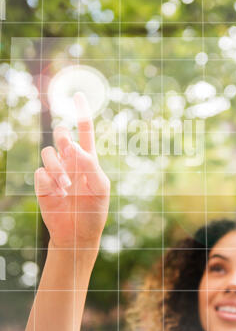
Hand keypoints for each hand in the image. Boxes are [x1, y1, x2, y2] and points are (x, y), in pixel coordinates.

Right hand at [34, 92, 109, 251]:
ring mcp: (55, 172)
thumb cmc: (94, 211)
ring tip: (66, 185)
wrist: (77, 235)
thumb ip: (89, 165)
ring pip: (48, 152)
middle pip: (62, 136)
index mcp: (88, 159)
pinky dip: (49, 181)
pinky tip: (57, 194)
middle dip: (64, 139)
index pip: (85, 130)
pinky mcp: (42, 184)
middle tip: (69, 151)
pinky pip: (40, 172)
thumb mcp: (100, 188)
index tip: (78, 95)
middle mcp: (70, 162)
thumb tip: (73, 145)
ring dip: (57, 167)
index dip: (82, 113)